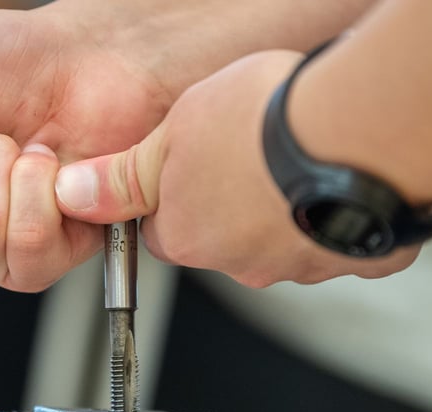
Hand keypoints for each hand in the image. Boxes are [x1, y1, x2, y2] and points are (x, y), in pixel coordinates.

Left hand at [54, 50, 419, 286]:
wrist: (355, 130)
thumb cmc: (264, 126)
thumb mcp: (173, 135)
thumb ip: (125, 176)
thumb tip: (73, 197)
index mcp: (188, 238)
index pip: (164, 229)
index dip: (173, 193)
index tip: (192, 165)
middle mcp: (242, 265)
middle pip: (224, 237)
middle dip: (234, 201)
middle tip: (253, 149)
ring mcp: (302, 266)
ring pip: (285, 239)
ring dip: (289, 206)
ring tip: (303, 154)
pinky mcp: (359, 260)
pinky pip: (344, 240)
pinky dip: (344, 215)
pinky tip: (348, 177)